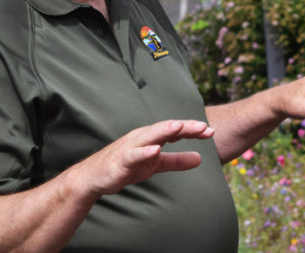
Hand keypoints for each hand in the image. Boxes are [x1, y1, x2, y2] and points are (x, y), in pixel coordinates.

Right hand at [68, 120, 214, 199]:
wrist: (94, 178)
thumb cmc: (125, 167)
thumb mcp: (155, 165)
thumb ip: (176, 161)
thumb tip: (200, 159)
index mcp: (152, 137)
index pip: (175, 130)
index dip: (192, 130)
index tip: (211, 131)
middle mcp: (143, 137)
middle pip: (166, 128)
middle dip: (185, 127)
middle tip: (204, 127)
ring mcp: (131, 146)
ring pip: (150, 136)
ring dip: (165, 130)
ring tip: (180, 127)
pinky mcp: (121, 160)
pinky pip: (134, 154)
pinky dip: (145, 151)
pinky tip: (156, 150)